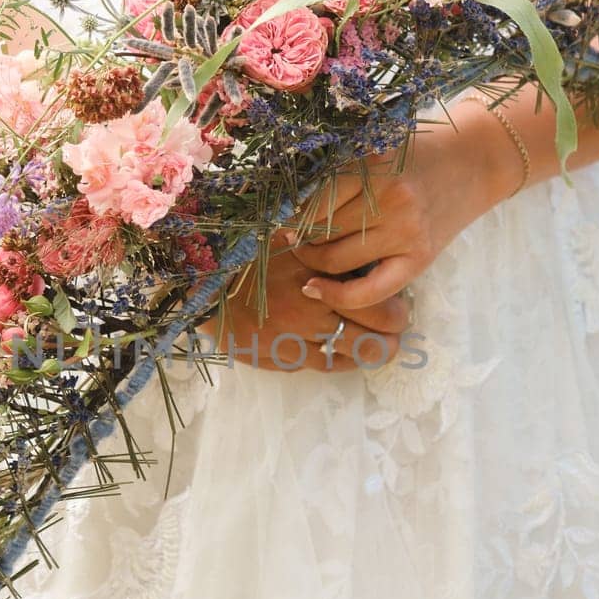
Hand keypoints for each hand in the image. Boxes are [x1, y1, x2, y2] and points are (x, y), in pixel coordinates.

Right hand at [198, 231, 412, 372]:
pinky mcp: (284, 358)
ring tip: (380, 344)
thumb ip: (319, 236)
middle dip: (394, 332)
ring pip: (359, 354)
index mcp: (320, 274)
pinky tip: (344, 353)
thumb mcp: (282, 232)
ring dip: (374, 351)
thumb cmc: (243, 253)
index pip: (379, 298)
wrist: (200, 289)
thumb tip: (356, 233)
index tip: (399, 300)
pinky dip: (343, 361)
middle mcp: (316, 310)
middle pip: (380, 333)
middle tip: (395, 326)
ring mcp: (301, 338)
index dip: (396, 304)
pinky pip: (327, 366)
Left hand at [288, 105, 518, 310]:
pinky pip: (368, 290)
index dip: (286, 214)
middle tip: (288, 236)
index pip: (312, 199)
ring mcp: (406, 231)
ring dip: (311, 261)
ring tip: (305, 252)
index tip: (274, 217)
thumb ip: (334, 170)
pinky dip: (336, 295)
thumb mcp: (372, 147)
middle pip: (320, 231)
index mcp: (372, 163)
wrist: (472, 161)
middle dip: (297, 237)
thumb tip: (282, 206)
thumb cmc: (412, 152)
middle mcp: (390, 198)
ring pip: (335, 259)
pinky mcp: (419, 259)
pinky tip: (315, 289)